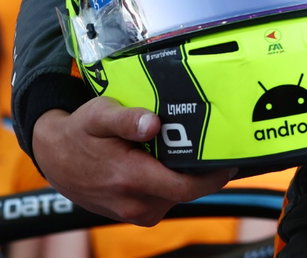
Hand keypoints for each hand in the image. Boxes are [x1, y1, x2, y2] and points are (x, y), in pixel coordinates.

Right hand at [32, 100, 233, 225]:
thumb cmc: (79, 133)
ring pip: (176, 195)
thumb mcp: (99, 115)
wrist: (52, 156)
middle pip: (187, 191)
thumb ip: (127, 119)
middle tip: (215, 145)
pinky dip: (171, 181)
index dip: (215, 176)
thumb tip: (153, 123)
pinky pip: (164, 198)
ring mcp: (132, 212)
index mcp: (130, 180)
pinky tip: (169, 161)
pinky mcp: (132, 213)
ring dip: (186, 175)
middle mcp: (134, 204)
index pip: (187, 187)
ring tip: (190, 148)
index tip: (231, 158)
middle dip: (203, 171)